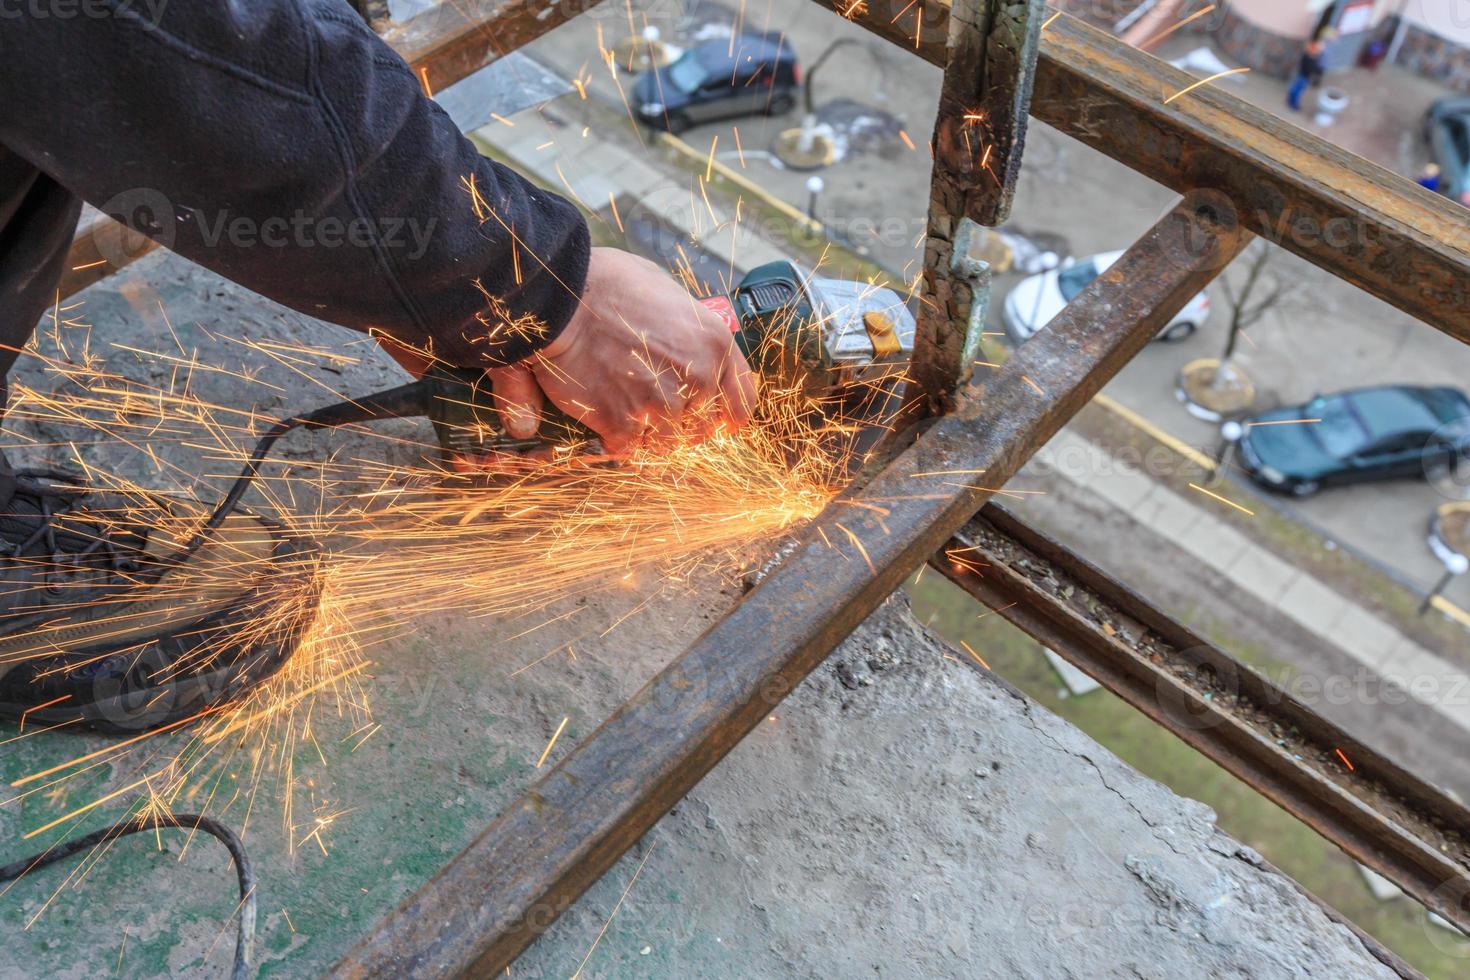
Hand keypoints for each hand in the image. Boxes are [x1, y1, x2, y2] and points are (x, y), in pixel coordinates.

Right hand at [486, 247, 757, 454]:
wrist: (563, 298)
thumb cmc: (610, 284)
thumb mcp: (668, 293)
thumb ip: (687, 331)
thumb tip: (686, 349)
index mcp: (716, 344)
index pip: (742, 404)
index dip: (724, 416)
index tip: (709, 418)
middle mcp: (698, 378)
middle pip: (703, 429)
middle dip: (681, 424)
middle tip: (653, 409)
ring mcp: (663, 404)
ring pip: (667, 444)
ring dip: (648, 434)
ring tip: (627, 412)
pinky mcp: (624, 424)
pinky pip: (630, 449)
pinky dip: (616, 440)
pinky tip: (604, 420)